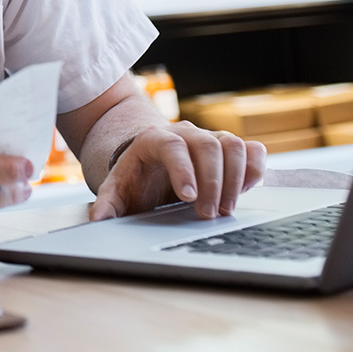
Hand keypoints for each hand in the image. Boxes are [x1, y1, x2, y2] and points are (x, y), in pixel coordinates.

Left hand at [88, 121, 265, 221]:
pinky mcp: (230, 149)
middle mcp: (184, 133)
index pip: (172, 146)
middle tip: (208, 215)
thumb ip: (107, 204)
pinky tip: (244, 192)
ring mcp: (210, 138)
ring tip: (226, 210)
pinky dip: (254, 170)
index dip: (183, 169)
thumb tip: (98, 219)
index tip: (188, 197)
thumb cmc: (135, 179)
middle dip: (212, 182)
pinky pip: (253, 151)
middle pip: (208, 145)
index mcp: (153, 139)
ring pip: (233, 145)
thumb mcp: (117, 190)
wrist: (150, 165)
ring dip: (235, 179)